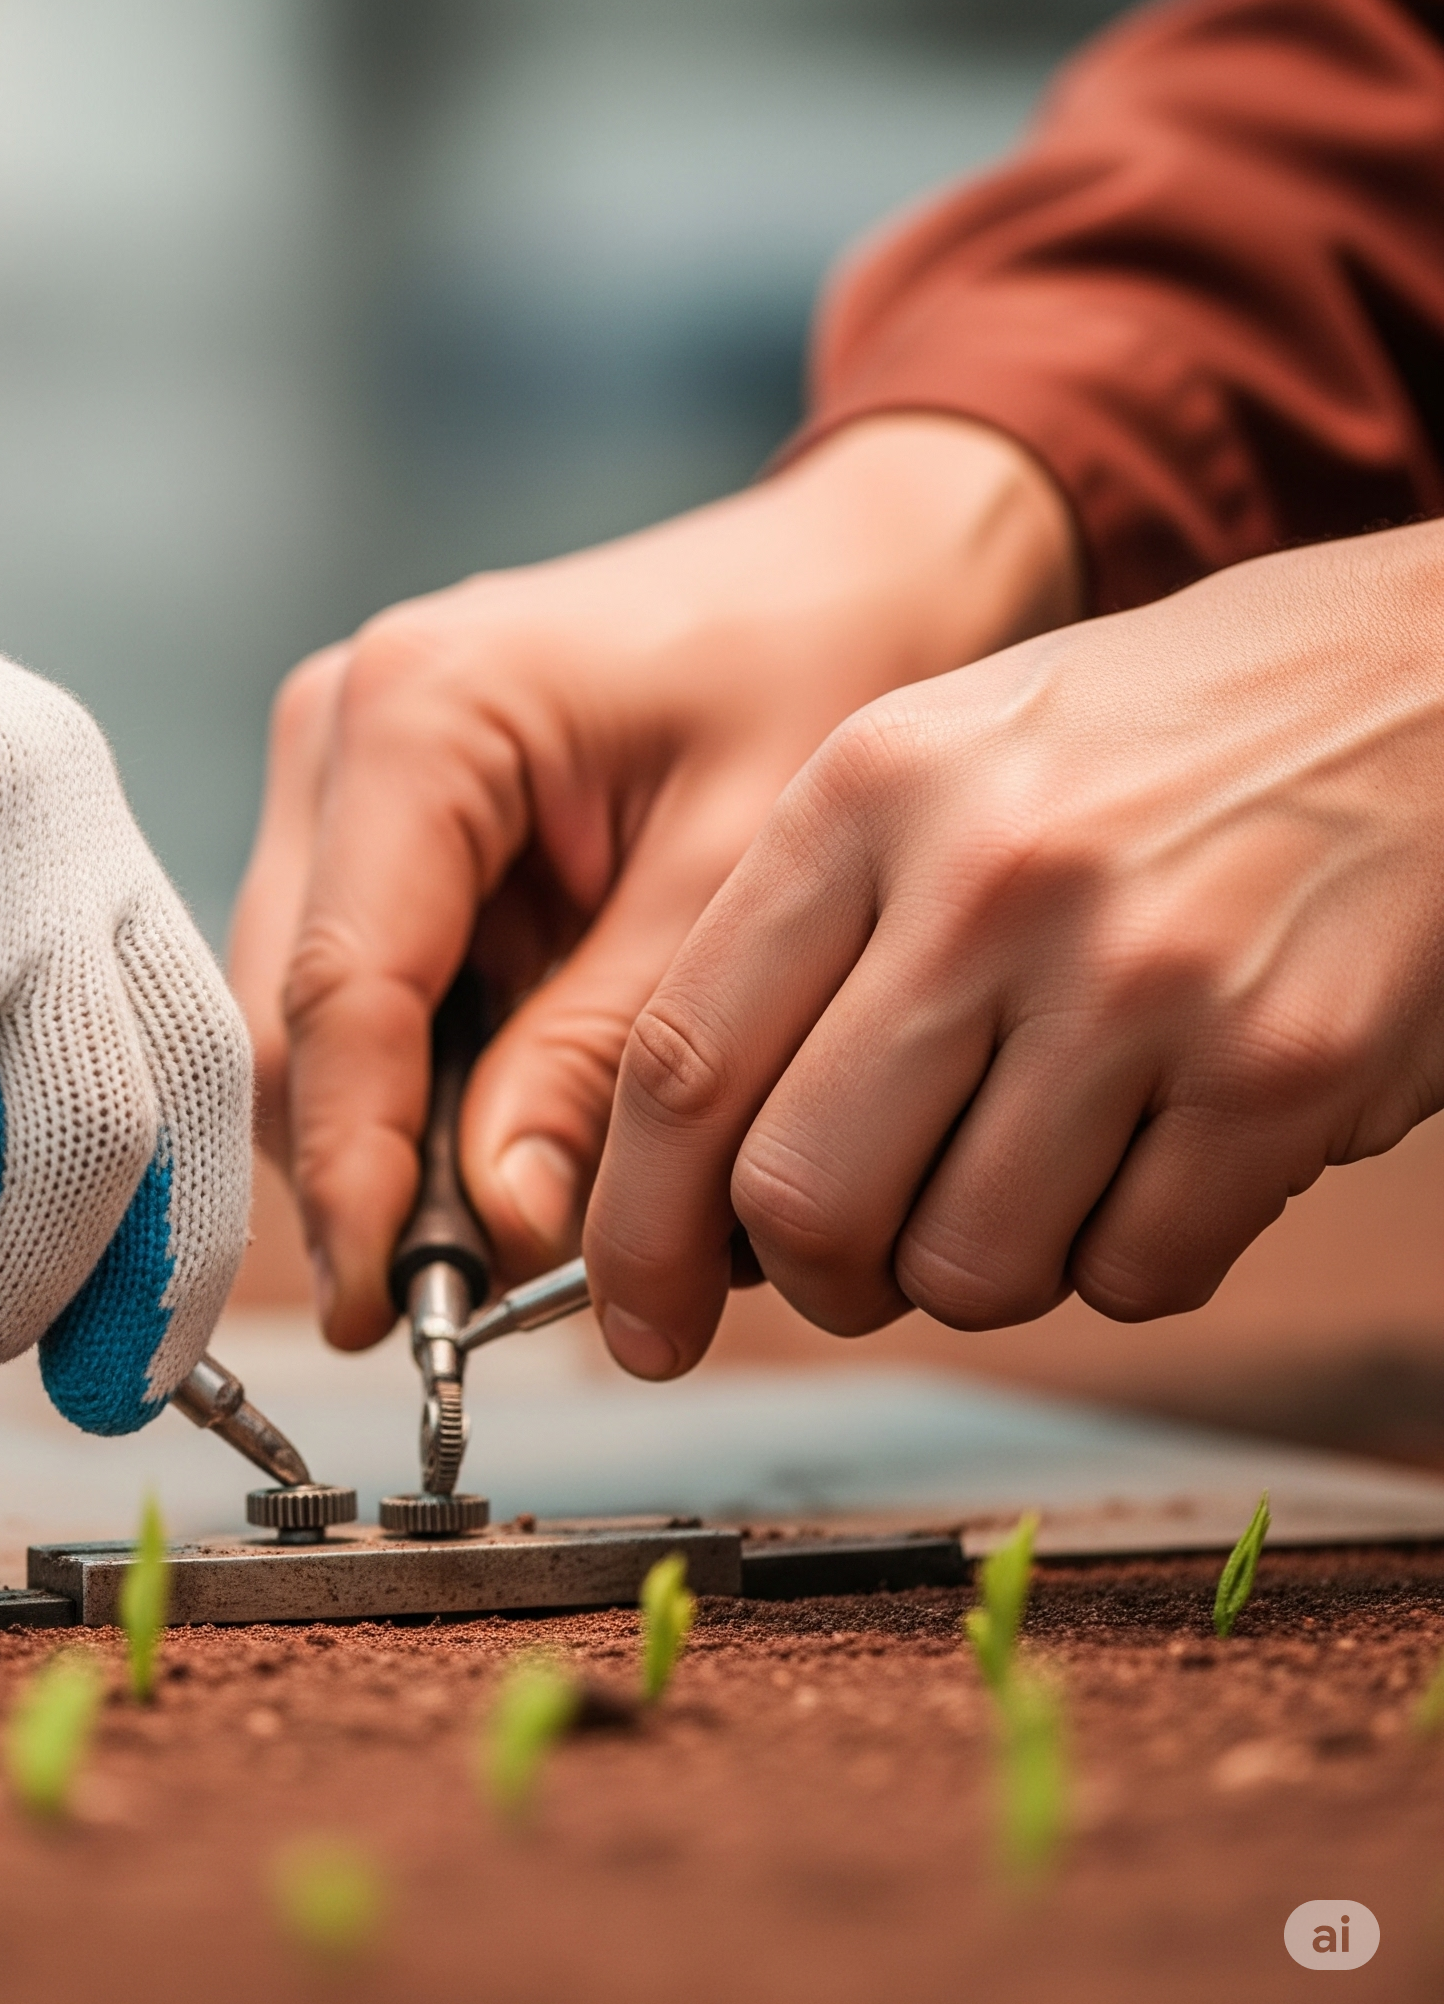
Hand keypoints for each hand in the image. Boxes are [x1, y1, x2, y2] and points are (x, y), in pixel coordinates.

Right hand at [232, 412, 1076, 1345]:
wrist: (853, 564)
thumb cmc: (825, 665)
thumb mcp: (737, 876)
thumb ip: (606, 1054)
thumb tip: (503, 1228)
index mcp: (416, 713)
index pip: (341, 995)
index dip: (358, 1175)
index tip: (386, 1316)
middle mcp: (340, 732)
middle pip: (292, 1019)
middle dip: (372, 1170)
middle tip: (474, 1299)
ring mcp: (343, 772)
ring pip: (312, 1019)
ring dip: (399, 1135)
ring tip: (527, 1213)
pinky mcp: (376, 816)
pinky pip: (365, 986)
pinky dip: (427, 1077)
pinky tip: (518, 1120)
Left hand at [588, 520, 1443, 1373]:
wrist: (1422, 685)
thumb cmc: (1143, 749)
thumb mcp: (933, 767)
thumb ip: (800, 949)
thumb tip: (694, 1186)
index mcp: (865, 794)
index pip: (680, 1065)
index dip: (637, 1231)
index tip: (639, 1318)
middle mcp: (990, 880)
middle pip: (802, 1200)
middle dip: (813, 1277)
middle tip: (856, 1260)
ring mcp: (1144, 977)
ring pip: (968, 1270)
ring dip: (978, 1270)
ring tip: (1035, 1168)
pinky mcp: (1285, 1068)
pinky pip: (1135, 1279)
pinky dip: (1123, 1261)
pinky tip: (1156, 1156)